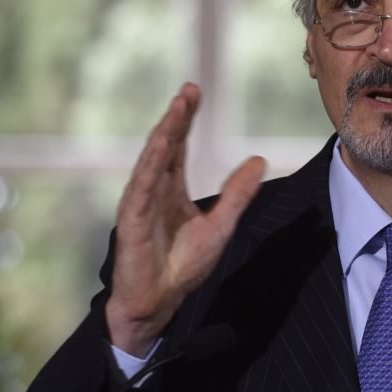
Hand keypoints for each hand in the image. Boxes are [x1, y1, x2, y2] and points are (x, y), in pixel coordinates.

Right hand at [105, 82, 265, 355]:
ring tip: (178, 108)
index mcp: (170, 189)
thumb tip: (258, 160)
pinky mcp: (133, 219)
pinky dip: (152, 163)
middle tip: (189, 90)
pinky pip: (143, 186)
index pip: (178, 146)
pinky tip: (163, 143)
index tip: (195, 91)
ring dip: (165, 132)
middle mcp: (153, 189)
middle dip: (176, 117)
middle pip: (165, 145)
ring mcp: (141, 202)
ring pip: (153, 160)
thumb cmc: (183, 266)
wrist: (159, 301)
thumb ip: (237, 194)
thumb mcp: (221, 225)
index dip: (185, 119)